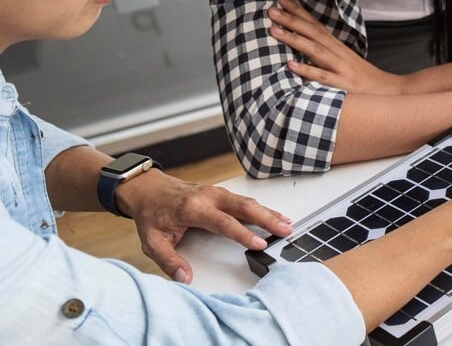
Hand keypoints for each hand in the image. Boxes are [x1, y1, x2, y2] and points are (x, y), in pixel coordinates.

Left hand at [115, 172, 292, 283]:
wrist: (149, 189)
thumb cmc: (152, 214)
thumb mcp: (152, 241)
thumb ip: (169, 260)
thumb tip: (185, 278)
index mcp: (193, 208)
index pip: (223, 222)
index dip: (243, 233)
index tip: (260, 243)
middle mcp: (209, 196)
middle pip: (243, 206)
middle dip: (266, 218)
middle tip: (285, 229)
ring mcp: (216, 192)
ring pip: (247, 201)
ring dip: (267, 212)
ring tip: (286, 223)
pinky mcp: (220, 192)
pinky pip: (244, 199)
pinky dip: (261, 207)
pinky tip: (272, 215)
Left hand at [268, 0, 405, 94]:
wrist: (388, 91)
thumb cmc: (361, 78)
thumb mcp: (343, 60)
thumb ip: (324, 51)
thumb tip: (302, 43)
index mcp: (335, 46)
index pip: (314, 23)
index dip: (297, 10)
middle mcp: (337, 53)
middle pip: (312, 32)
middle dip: (290, 19)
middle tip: (271, 9)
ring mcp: (339, 68)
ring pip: (314, 50)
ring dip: (293, 39)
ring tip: (274, 30)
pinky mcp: (342, 85)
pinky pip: (322, 77)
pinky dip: (306, 70)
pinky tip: (290, 65)